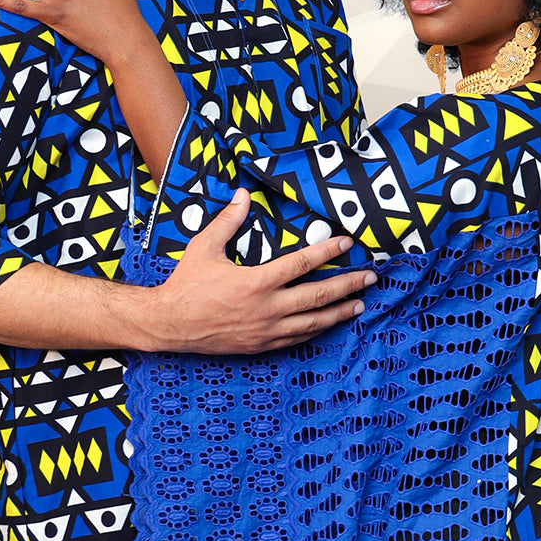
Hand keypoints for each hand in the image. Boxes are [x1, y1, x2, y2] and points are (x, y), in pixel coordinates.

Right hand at [144, 189, 376, 352]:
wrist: (170, 324)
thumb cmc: (186, 284)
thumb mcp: (204, 247)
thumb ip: (228, 220)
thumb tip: (243, 195)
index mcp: (256, 281)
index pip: (302, 263)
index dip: (328, 252)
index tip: (347, 243)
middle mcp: (267, 308)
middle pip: (318, 295)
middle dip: (348, 285)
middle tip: (370, 277)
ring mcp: (266, 330)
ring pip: (313, 321)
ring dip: (339, 311)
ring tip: (360, 303)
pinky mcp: (261, 345)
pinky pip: (297, 338)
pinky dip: (317, 329)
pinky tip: (329, 323)